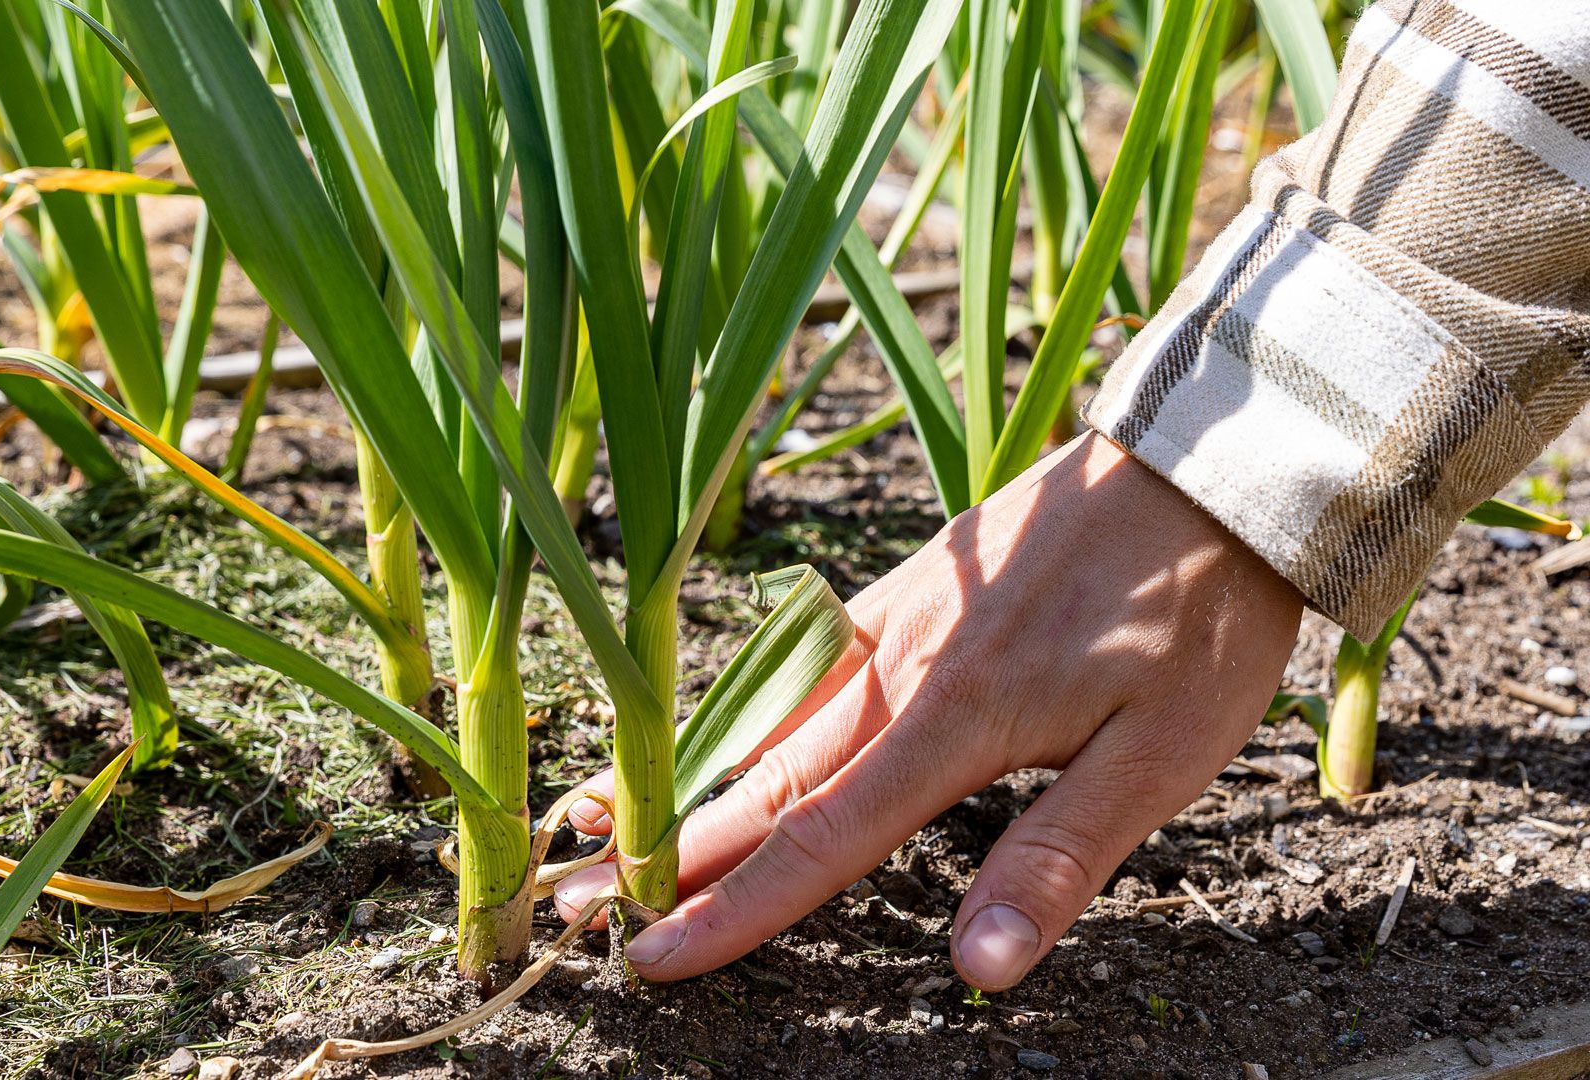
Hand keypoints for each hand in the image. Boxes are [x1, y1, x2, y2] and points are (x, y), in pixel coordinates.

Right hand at [554, 432, 1302, 987]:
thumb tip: (977, 968)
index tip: (647, 956)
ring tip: (598, 813)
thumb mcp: (1161, 754)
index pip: (816, 841)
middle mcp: (897, 668)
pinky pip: (807, 661)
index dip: (729, 910)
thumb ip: (1057, 859)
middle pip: (759, 780)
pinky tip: (728, 729)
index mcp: (951, 720)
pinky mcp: (911, 584)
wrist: (1209, 456)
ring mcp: (894, 616)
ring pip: (768, 718)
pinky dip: (748, 710)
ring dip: (687, 777)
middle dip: (664, 848)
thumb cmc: (1200, 613)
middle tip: (569, 893)